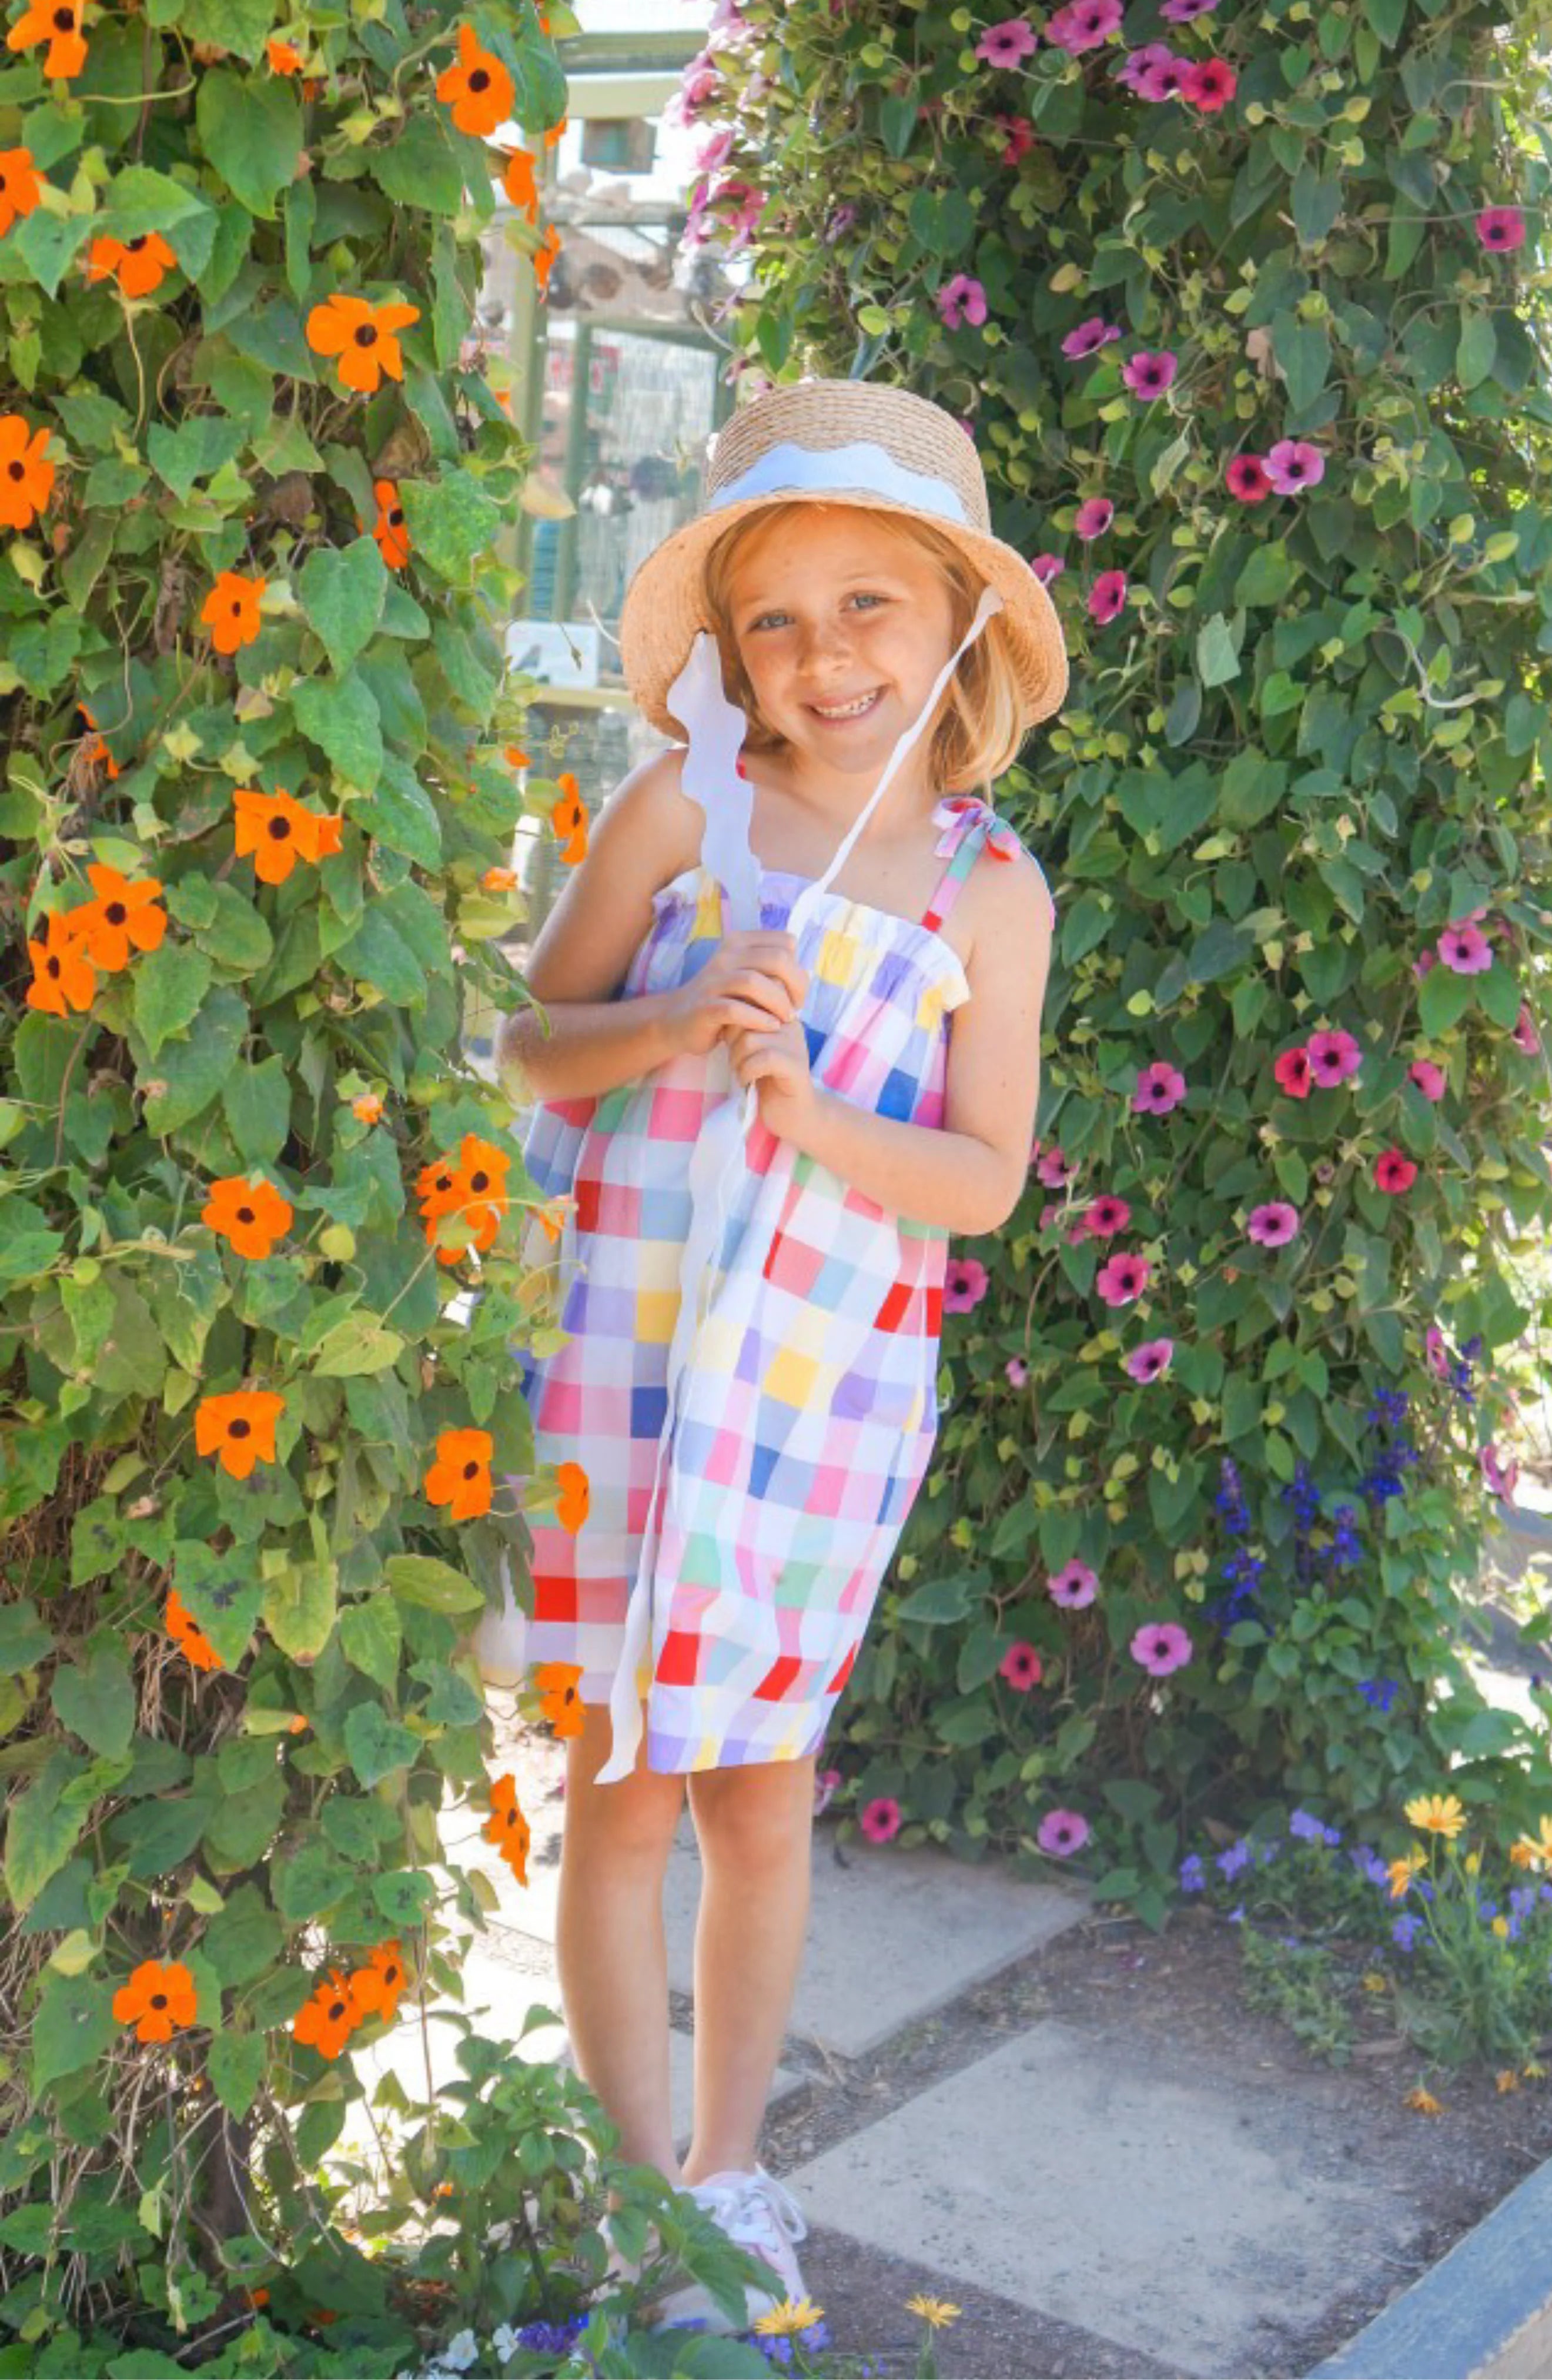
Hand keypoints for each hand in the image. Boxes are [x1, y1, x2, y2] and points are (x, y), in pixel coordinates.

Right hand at [662, 928, 808, 1060]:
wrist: (677, 1019)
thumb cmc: (722, 999)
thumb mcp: (746, 976)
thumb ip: (770, 969)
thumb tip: (803, 971)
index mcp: (740, 943)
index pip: (785, 943)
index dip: (798, 969)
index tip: (796, 993)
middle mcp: (726, 956)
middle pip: (775, 959)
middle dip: (795, 985)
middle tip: (795, 1008)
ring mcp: (713, 981)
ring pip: (754, 982)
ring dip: (778, 1003)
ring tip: (785, 1019)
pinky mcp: (704, 1008)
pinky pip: (735, 1010)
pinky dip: (759, 1019)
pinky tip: (770, 1027)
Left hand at [726, 1007, 818, 1141]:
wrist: (793, 1114)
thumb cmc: (766, 1079)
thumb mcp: (752, 1048)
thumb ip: (742, 1028)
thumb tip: (720, 1013)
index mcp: (780, 1015)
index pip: (749, 1002)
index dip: (732, 1023)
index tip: (731, 1044)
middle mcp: (790, 1025)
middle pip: (746, 1020)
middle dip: (731, 1043)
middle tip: (735, 1062)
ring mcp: (795, 1045)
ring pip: (750, 1040)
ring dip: (737, 1060)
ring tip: (740, 1072)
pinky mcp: (795, 1066)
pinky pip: (763, 1059)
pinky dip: (747, 1071)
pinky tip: (747, 1081)